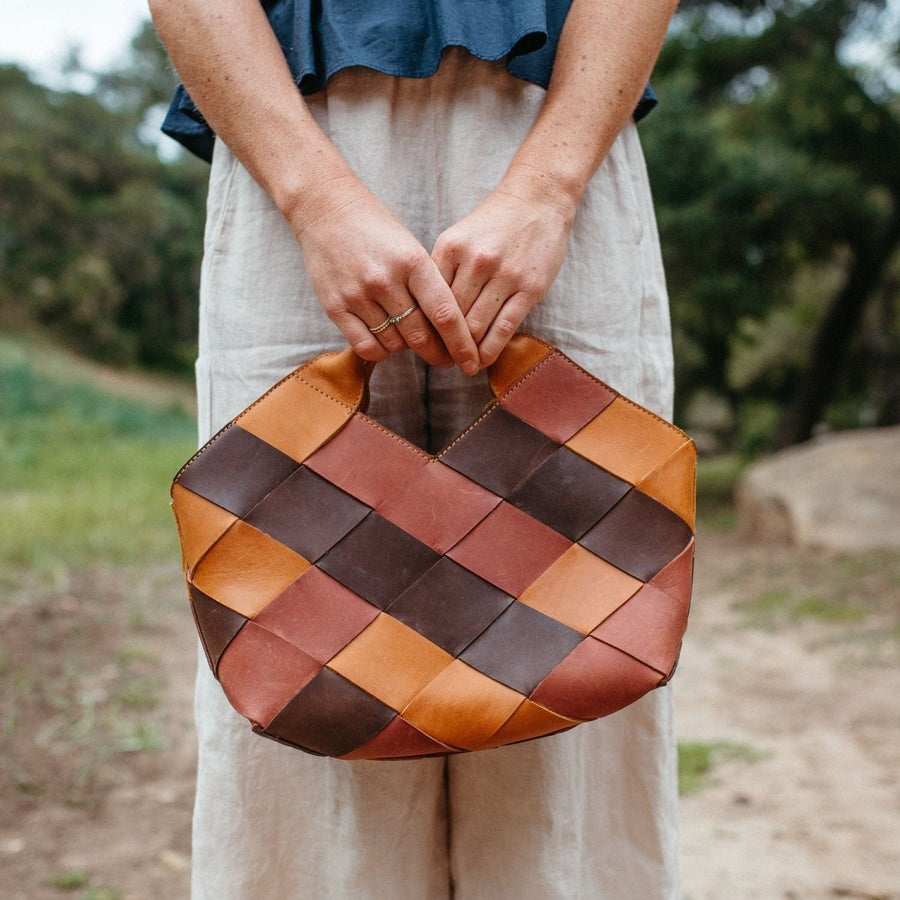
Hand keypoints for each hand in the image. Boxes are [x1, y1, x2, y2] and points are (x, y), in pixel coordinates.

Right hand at [293, 174, 479, 372]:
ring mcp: (358, 294)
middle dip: (438, 354)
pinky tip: (387, 342)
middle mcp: (385, 280)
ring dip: (408, 348)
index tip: (470, 361)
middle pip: (420, 335)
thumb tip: (448, 331)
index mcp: (413, 261)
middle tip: (446, 360)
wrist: (326, 208)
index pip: (445, 314)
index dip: (461, 344)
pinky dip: (382, 351)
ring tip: (411, 338)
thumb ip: (429, 286)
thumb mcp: (412, 249)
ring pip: (394, 344)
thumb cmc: (377, 229)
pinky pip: (366, 346)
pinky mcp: (335, 306)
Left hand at [431, 167, 574, 366]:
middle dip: (442, 343)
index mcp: (450, 248)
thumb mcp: (458, 238)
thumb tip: (424, 314)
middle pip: (449, 316)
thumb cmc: (494, 223)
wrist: (538, 199)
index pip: (427, 298)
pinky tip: (482, 361)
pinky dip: (490, 350)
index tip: (421, 344)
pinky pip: (504, 328)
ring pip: (475, 327)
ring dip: (466, 351)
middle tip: (440, 360)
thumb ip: (443, 271)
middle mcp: (475, 261)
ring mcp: (504, 275)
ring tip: (461, 363)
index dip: (422, 326)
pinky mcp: (529, 288)